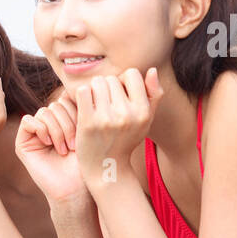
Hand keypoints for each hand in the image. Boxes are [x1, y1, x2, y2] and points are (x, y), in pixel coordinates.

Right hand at [15, 95, 89, 207]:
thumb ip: (81, 110)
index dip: (77, 112)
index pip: (68, 100)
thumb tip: (76, 88)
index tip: (86, 131)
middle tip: (74, 144)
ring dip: (57, 130)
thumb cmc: (85, 164)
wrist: (75, 189)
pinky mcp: (23, 143)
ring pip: (45, 112)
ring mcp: (36, 133)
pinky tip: (49, 144)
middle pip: (56, 104)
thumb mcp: (87, 132)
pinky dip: (41, 129)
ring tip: (65, 149)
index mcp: (65, 121)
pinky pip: (29, 120)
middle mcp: (50, 125)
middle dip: (68, 123)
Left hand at [73, 68, 163, 188]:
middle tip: (106, 104)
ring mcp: (106, 119)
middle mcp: (127, 114)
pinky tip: (85, 106)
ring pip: (97, 83)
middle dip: (107, 87)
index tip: (120, 95)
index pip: (132, 74)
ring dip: (94, 91)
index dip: (124, 81)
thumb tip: (151, 69)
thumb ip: (154, 94)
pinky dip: (82, 96)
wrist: (107, 167)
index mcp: (143, 111)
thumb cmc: (126, 139)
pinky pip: (83, 91)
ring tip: (96, 105)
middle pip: (111, 78)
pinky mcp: (88, 122)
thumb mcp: (146, 120)